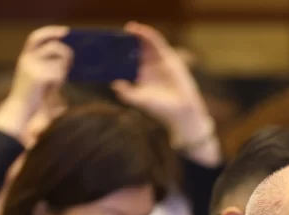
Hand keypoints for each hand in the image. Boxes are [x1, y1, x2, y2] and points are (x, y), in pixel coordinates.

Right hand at [0, 26, 71, 139]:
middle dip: (65, 52)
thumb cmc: (31, 96)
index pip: (37, 37)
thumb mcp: (39, 76)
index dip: (51, 31)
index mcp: (25, 57)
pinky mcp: (38, 76)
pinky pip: (58, 74)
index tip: (66, 31)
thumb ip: (48, 64)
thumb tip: (68, 55)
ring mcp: (31, 67)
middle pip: (53, 46)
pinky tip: (53, 88)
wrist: (19, 110)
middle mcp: (26, 59)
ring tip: (56, 82)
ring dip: (62, 72)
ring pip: (59, 62)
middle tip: (71, 61)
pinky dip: (59, 81)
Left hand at [112, 22, 219, 165]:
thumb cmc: (160, 109)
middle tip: (115, 34)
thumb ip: (127, 94)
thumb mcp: (140, 101)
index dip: (117, 52)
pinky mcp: (168, 58)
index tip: (107, 46)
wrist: (181, 112)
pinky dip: (148, 35)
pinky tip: (140, 30)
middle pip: (134, 49)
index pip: (126, 59)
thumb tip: (114, 85)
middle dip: (126, 41)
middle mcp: (148, 66)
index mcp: (139, 75)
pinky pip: (157, 43)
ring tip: (129, 28)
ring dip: (137, 34)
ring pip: (145, 44)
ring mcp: (158, 61)